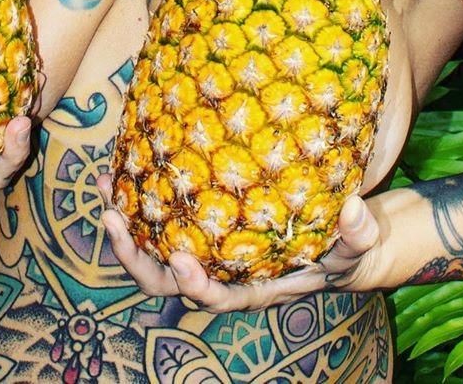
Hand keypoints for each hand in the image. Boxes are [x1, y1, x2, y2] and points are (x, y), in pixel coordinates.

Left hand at [97, 173, 382, 311]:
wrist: (340, 246)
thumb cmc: (346, 252)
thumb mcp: (358, 247)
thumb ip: (358, 235)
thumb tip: (354, 210)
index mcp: (253, 288)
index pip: (216, 297)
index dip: (195, 285)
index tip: (181, 262)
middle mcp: (223, 274)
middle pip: (167, 280)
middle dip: (134, 256)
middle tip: (113, 218)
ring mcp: (209, 251)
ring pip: (155, 248)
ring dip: (126, 222)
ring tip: (104, 186)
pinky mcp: (204, 226)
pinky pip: (164, 218)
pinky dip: (142, 198)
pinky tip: (125, 166)